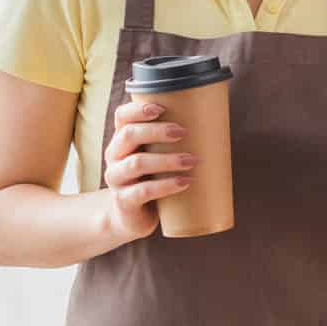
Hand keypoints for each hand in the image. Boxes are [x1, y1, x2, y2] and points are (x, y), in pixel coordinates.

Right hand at [101, 100, 193, 243]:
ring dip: (167, 159)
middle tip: (184, 132)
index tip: (162, 108)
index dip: (139, 109)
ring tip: (191, 160)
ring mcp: (116, 179)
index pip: (122, 116)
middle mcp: (114, 156)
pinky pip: (144, 191)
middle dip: (158, 131)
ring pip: (137, 163)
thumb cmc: (149, 179)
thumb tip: (213, 122)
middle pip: (129, 135)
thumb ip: (169, 142)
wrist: (131, 217)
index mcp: (121, 140)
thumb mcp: (153, 157)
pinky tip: (185, 182)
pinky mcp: (124, 201)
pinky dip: (166, 185)